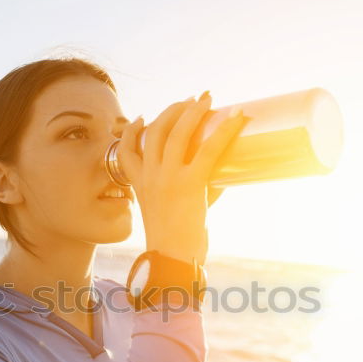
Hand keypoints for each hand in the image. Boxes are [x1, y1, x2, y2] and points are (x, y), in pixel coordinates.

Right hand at [116, 92, 245, 264]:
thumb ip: (197, 190)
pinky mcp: (189, 184)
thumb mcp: (174, 211)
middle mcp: (150, 176)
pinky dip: (225, 130)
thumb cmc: (175, 243)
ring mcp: (168, 178)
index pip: (126, 149)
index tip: (143, 117)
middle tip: (191, 101)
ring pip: (178, 133)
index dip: (132, 130)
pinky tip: (236, 116)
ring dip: (193, 112)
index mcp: (139, 185)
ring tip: (206, 100)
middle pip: (156, 131)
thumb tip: (225, 175)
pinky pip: (209, 149)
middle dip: (174, 110)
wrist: (171, 261)